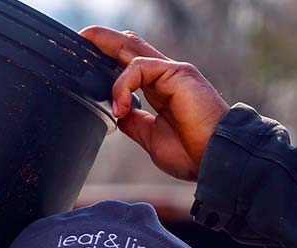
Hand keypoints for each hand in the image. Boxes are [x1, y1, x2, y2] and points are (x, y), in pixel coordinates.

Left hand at [80, 26, 229, 181]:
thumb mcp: (151, 138)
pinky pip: (139, 67)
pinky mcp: (177, 73)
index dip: (107, 58)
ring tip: (94, 82)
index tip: (83, 62)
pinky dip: (123, 85)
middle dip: (102, 39)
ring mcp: (172, 72)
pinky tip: (121, 107)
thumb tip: (116, 113)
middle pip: (128, 46)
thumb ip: (134, 122)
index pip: (129, 64)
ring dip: (106, 54)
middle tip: (80, 38)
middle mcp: (165, 76)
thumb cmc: (193, 153)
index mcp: (160, 90)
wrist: (216, 160)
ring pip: (130, 48)